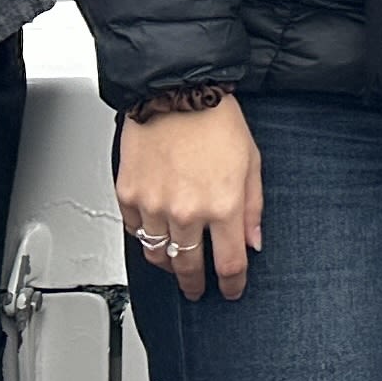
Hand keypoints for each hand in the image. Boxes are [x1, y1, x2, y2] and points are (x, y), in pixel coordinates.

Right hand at [116, 96, 261, 300]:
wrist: (175, 90)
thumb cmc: (216, 119)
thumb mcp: (251, 162)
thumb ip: (253, 208)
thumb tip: (253, 242)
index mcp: (222, 206)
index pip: (228, 264)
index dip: (232, 284)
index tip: (232, 290)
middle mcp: (186, 212)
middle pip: (188, 268)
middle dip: (196, 285)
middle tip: (198, 289)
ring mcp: (153, 205)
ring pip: (157, 255)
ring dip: (169, 265)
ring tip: (176, 264)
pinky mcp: (128, 194)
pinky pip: (134, 231)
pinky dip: (144, 236)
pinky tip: (155, 232)